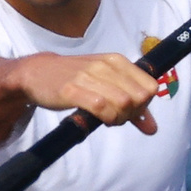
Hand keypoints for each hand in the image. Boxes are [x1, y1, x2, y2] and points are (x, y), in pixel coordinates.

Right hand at [15, 52, 159, 134]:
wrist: (37, 72)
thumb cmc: (76, 79)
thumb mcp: (107, 85)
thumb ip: (131, 106)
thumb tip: (152, 129)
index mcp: (117, 61)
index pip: (150, 87)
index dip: (145, 105)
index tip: (130, 111)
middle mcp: (106, 66)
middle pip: (139, 98)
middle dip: (133, 114)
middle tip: (118, 117)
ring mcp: (89, 76)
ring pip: (123, 103)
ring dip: (119, 118)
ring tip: (107, 118)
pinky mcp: (72, 90)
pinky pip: (101, 107)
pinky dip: (105, 117)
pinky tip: (98, 118)